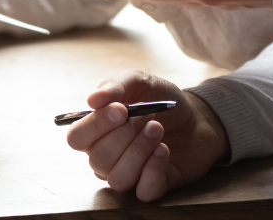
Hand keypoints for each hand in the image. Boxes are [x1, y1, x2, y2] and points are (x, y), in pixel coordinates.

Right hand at [65, 69, 228, 201]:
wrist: (195, 116)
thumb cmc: (160, 99)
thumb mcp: (139, 82)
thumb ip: (116, 86)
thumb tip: (92, 99)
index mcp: (96, 131)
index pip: (76, 138)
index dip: (95, 126)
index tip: (121, 110)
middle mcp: (106, 157)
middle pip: (98, 158)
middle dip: (125, 135)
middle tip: (147, 117)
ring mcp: (127, 174)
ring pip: (118, 178)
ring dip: (139, 151)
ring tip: (158, 129)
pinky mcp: (151, 187)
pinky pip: (143, 191)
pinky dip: (154, 168)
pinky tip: (164, 149)